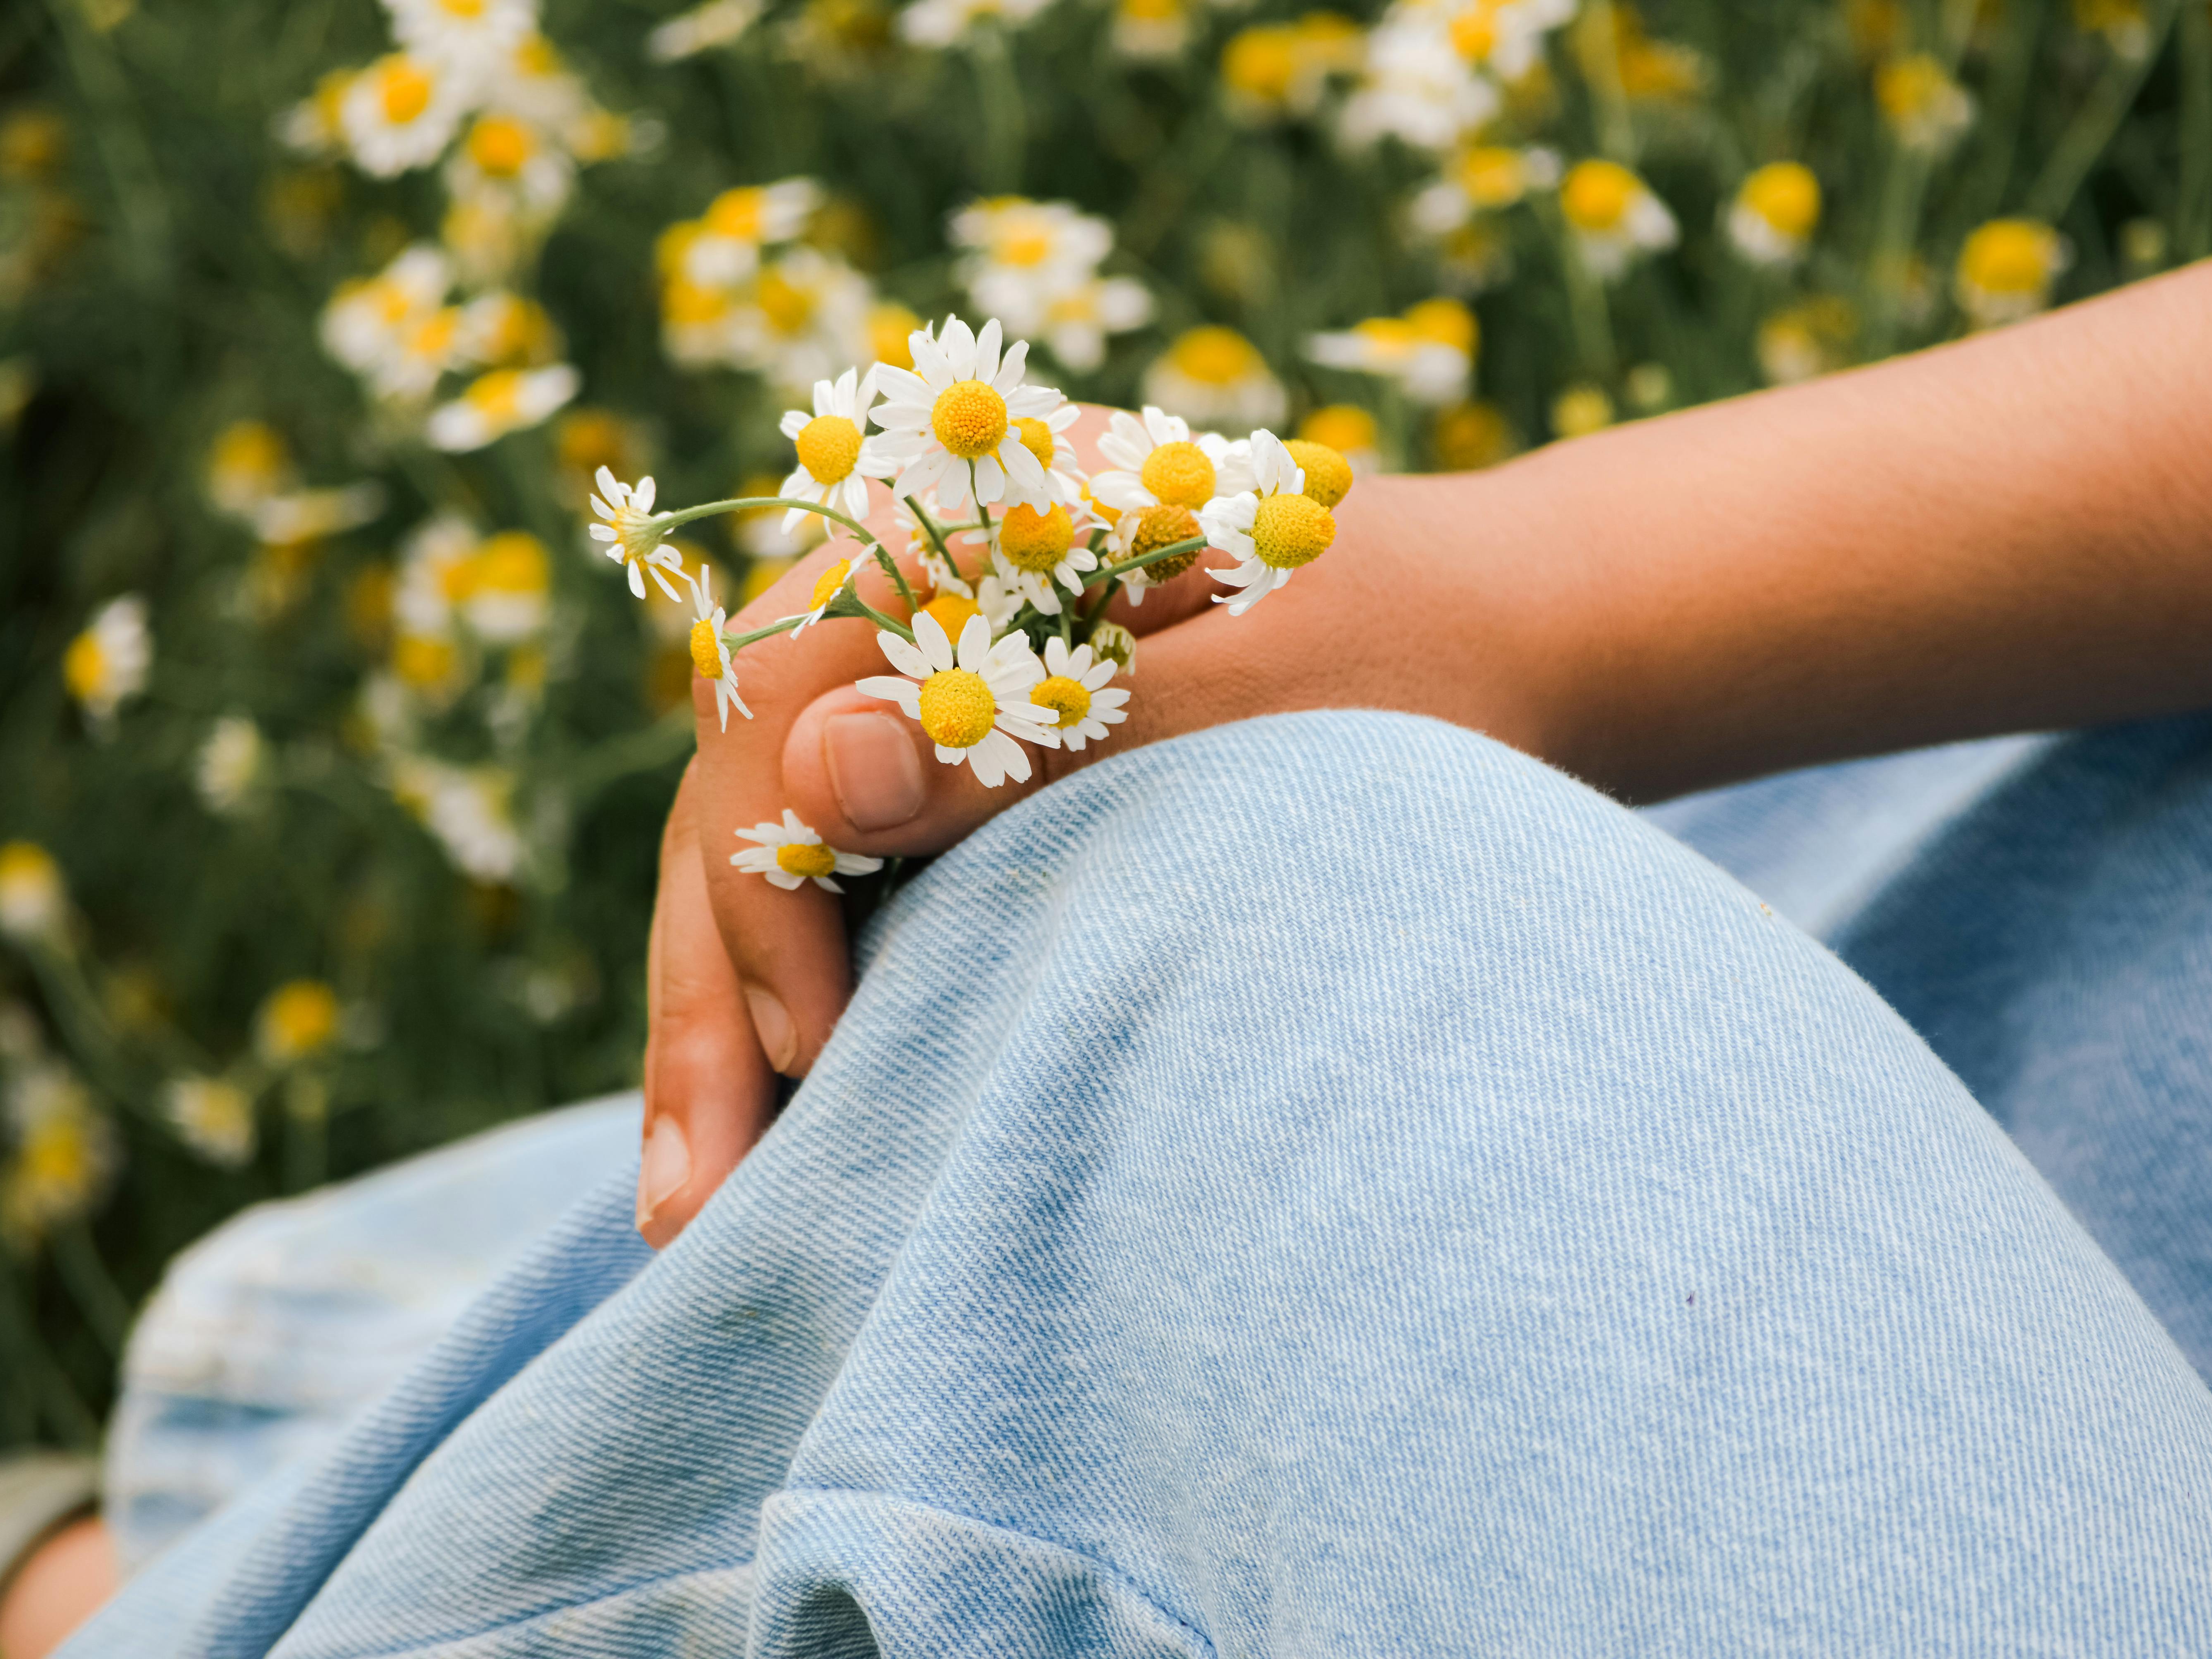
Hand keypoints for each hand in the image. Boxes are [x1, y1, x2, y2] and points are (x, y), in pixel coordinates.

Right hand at [635, 419, 1569, 1245]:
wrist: (1516, 643)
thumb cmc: (1410, 660)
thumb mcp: (1248, 696)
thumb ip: (1032, 727)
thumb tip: (822, 775)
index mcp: (968, 524)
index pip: (781, 701)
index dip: (768, 883)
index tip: (813, 1048)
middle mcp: (920, 593)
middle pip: (745, 785)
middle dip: (713, 990)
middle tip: (695, 1202)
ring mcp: (936, 680)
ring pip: (776, 845)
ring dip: (736, 1018)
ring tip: (704, 1210)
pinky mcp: (973, 766)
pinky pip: (849, 875)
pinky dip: (814, 993)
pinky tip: (788, 1127)